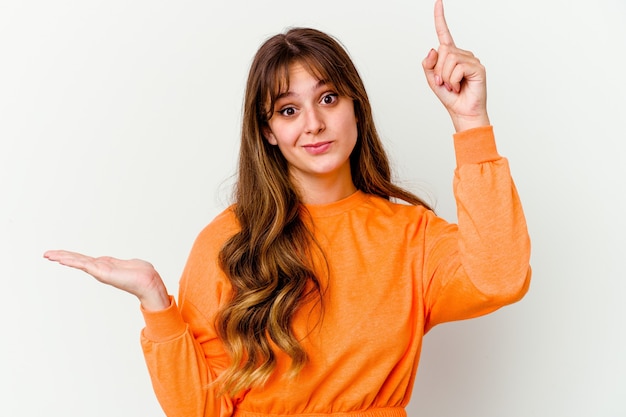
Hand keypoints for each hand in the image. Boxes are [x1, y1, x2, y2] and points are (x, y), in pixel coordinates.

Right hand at [44, 250, 170, 310]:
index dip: (72, 256)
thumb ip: (125, 263)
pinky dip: (72, 261)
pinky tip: (62, 259)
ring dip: (62, 258)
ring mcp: (99, 271)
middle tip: (47, 254)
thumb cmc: (143, 274)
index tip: (60, 254)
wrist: (148, 281)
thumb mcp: (131, 264)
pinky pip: (83, 264)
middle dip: (62, 256)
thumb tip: (129, 263)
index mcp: (105, 265)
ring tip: (49, 255)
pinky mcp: (101, 272)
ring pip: (77, 262)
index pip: (85, 260)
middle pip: (77, 260)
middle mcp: (100, 269)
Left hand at [422, 0, 489, 131]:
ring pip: (449, 60)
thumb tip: (433, 48)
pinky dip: (453, 80)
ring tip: (453, 86)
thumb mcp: (432, 81)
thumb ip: (428, 65)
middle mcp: (462, 54)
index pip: (444, 34)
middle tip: (444, 83)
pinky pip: (457, 68)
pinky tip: (459, 86)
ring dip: (445, 77)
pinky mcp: (478, 68)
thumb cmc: (450, 97)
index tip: (438, 2)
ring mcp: (471, 60)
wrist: (463, 112)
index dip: (440, 18)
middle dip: (438, 70)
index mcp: (450, 56)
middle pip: (442, 50)